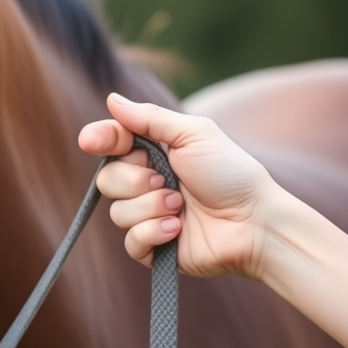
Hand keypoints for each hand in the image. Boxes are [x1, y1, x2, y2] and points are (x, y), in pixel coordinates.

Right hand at [78, 93, 279, 279]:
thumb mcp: (194, 134)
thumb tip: (111, 100)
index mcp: (153, 154)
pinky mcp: (154, 248)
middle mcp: (145, 184)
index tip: (91, 141)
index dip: (98, 140)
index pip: (111, 143)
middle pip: (106, 179)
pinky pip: (130, 241)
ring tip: (180, 207)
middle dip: (134, 181)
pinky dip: (153, 232)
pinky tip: (178, 229)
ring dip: (150, 207)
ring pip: (117, 212)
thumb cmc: (232, 174)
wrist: (257, 223)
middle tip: (166, 181)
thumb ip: (149, 118)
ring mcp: (148, 216)